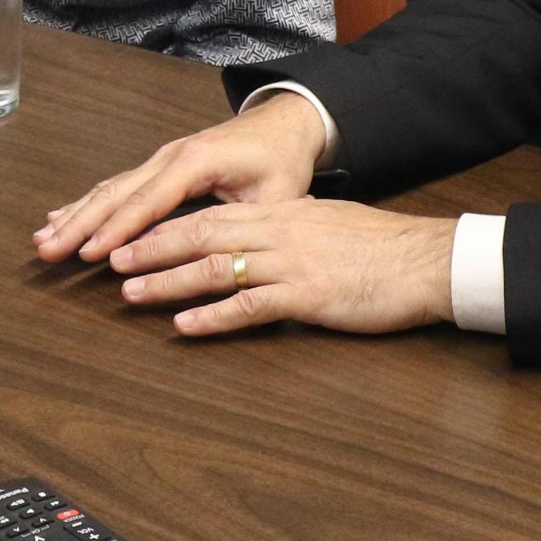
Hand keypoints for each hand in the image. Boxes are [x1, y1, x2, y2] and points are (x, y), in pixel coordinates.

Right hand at [33, 91, 332, 264]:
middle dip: (80, 223)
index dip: (119, 229)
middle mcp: (170, 155)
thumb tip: (238, 259)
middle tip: (47, 250)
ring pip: (110, 188)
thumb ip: (254, 225)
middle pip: (117, 192)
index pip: (150, 201)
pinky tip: (62, 218)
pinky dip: (87, 203)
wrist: (282, 123)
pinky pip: (117, 185)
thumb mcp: (280, 195)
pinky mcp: (158, 165)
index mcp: (197, 161)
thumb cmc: (281, 160)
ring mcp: (160, 158)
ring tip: (43, 239)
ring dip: (75, 214)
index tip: (91, 253)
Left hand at [108, 198, 458, 335]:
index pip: (213, 214)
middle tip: (112, 259)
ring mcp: (292, 262)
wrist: (427, 261)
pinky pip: (251, 305)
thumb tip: (265, 235)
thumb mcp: (331, 225)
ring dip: (169, 281)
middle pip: (201, 233)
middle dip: (152, 247)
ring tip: (131, 292)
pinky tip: (185, 326)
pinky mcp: (308, 295)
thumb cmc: (384, 249)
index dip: (168, 226)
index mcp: (284, 213)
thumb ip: (293, 229)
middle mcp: (280, 231)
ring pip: (216, 266)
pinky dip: (214, 316)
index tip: (134, 236)